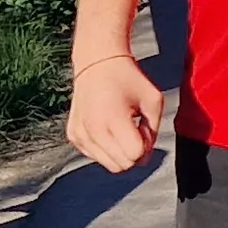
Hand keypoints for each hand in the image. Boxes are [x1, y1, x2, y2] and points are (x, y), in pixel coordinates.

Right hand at [66, 54, 169, 171]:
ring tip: (120, 128)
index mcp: (113, 119)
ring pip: (110, 165)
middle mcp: (92, 130)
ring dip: (120, 152)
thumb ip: (154, 131)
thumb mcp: (153, 100)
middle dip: (134, 151)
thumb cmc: (128, 79)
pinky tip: (107, 127)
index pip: (135, 155)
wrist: (97, 62)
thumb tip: (143, 158)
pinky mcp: (73, 135)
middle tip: (133, 126)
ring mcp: (80, 134)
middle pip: (123, 165)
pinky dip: (106, 148)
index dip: (146, 144)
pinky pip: (97, 156)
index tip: (142, 125)